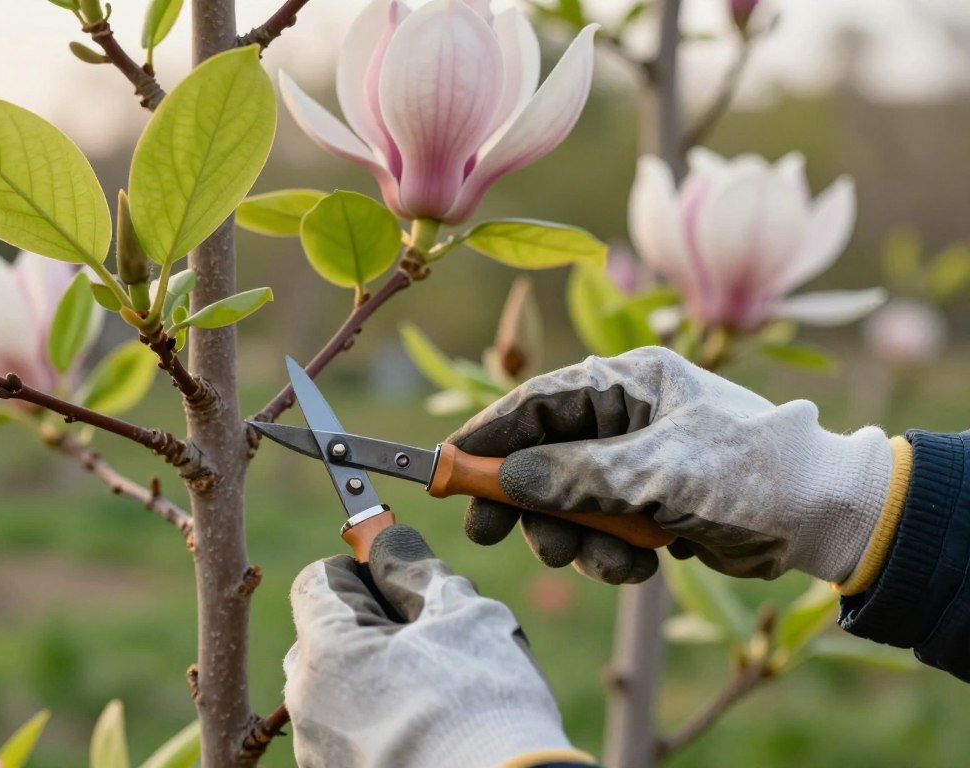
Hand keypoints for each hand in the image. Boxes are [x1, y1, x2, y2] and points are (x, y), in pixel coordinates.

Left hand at [284, 525, 591, 767]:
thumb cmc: (483, 706)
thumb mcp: (462, 617)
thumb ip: (415, 570)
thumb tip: (390, 542)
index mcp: (325, 650)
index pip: (318, 581)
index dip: (359, 569)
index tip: (399, 579)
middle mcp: (306, 704)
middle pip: (324, 638)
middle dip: (370, 626)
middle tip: (431, 638)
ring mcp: (320, 752)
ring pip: (338, 691)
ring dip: (375, 677)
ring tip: (438, 691)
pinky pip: (350, 735)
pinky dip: (380, 722)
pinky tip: (429, 730)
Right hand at [448, 346, 893, 583]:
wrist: (825, 517)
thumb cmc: (750, 472)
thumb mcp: (657, 471)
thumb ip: (575, 476)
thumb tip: (506, 480)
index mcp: (628, 384)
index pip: (536, 402)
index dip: (487, 434)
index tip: (446, 466)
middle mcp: (625, 418)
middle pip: (540, 457)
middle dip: (523, 500)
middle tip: (490, 532)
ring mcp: (635, 464)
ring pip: (566, 503)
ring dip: (573, 538)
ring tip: (601, 558)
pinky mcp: (648, 507)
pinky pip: (599, 533)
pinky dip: (609, 556)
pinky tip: (639, 566)